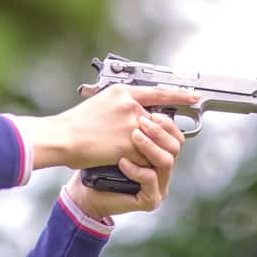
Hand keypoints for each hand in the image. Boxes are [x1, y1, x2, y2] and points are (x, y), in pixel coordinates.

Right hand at [56, 84, 196, 170]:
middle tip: (162, 141)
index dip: (179, 94)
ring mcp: (132, 125)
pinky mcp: (130, 144)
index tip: (193, 96)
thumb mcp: (98, 103)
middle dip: (162, 134)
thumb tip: (135, 114)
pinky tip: (127, 164)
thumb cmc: (73, 124)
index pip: (158, 92)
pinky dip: (139, 163)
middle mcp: (131, 106)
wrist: (62, 137)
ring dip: (151, 151)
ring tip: (140, 156)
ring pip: (155, 141)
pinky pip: (145, 157)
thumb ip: (120, 106)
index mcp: (123, 93)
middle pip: (161, 121)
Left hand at [63, 111, 184, 217]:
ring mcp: (159, 184)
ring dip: (150, 146)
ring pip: (167, 161)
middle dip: (159, 131)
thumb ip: (132, 121)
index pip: (174, 133)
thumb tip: (143, 100)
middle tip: (141, 121)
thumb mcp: (116, 133)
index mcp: (157, 151)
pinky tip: (122, 161)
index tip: (156, 111)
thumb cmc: (97, 160)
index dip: (168, 120)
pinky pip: (150, 179)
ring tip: (133, 137)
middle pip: (175, 145)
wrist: (83, 188)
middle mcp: (161, 168)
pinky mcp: (150, 199)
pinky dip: (136, 168)